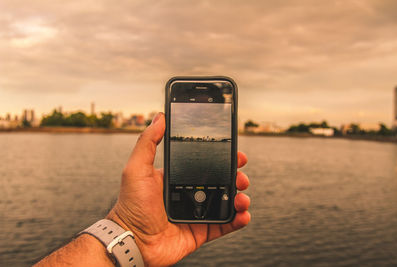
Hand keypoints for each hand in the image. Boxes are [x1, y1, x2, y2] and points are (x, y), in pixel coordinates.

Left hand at [107, 112, 250, 266]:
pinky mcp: (202, 231)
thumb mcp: (137, 168)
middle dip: (236, 176)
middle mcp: (191, 193)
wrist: (133, 241)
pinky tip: (243, 214)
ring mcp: (198, 212)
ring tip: (242, 197)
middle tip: (241, 175)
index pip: (206, 163)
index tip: (234, 151)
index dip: (222, 157)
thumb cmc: (131, 205)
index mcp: (179, 177)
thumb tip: (159, 117)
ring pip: (227, 201)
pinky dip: (238, 219)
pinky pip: (225, 225)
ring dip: (240, 197)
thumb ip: (147, 142)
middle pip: (221, 181)